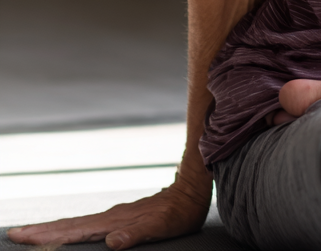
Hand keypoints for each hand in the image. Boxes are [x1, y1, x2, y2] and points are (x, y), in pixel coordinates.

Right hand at [7, 172, 211, 249]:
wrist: (193, 188)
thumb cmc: (179, 211)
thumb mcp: (162, 225)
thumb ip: (136, 233)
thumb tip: (111, 242)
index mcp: (113, 222)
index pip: (73, 231)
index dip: (47, 236)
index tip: (21, 235)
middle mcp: (110, 218)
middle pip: (69, 225)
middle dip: (41, 231)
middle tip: (14, 233)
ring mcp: (115, 216)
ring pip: (77, 224)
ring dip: (53, 230)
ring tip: (31, 234)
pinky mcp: (122, 217)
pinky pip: (90, 224)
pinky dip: (72, 229)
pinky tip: (69, 233)